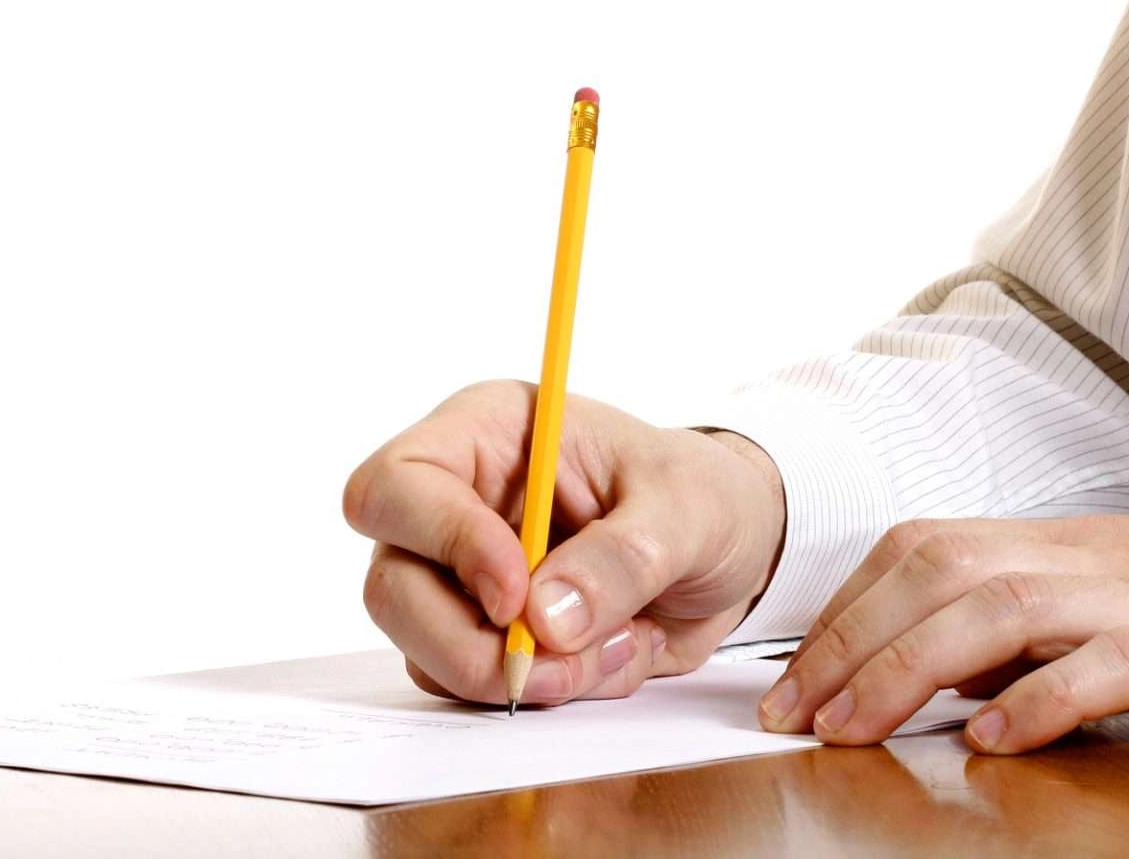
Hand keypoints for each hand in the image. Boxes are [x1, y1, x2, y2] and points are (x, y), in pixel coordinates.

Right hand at [343, 380, 784, 706]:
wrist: (737, 550)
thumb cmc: (703, 495)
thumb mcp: (686, 508)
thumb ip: (621, 556)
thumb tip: (544, 617)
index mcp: (487, 435)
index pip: (399, 484)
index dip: (443, 542)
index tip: (515, 593)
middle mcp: (459, 504)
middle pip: (391, 586)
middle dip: (472, 643)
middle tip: (561, 660)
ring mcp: (464, 577)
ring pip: (426, 650)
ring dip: (523, 675)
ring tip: (617, 644)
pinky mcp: (487, 634)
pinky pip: (477, 687)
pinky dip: (548, 692)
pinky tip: (608, 656)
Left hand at [757, 512, 1128, 752]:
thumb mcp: (1092, 603)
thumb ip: (1010, 629)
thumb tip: (926, 671)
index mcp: (1048, 542)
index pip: (917, 552)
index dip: (841, 611)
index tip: (788, 681)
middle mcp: (1082, 558)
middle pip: (939, 571)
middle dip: (849, 642)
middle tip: (793, 715)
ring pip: (1004, 605)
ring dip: (910, 668)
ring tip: (853, 729)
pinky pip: (1114, 661)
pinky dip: (1044, 697)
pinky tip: (992, 740)